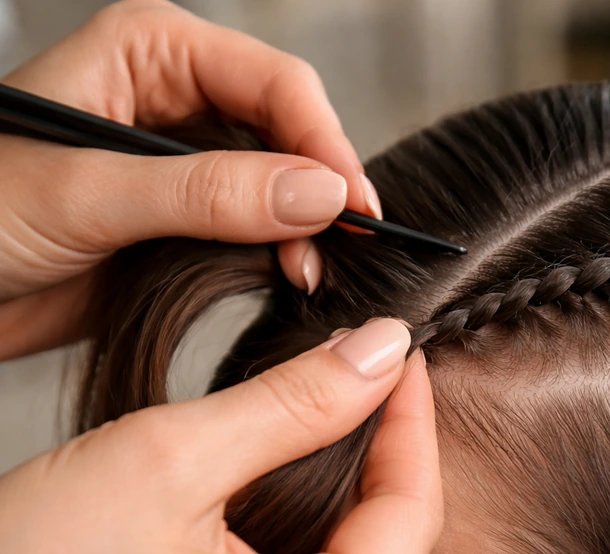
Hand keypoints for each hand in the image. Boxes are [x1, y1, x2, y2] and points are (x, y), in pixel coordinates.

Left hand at [0, 0, 380, 361]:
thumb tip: (318, 192)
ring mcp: (187, 164)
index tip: (353, 205)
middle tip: (341, 245)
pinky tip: (288, 276)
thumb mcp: (88, 193)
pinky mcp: (189, 220)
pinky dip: (282, 254)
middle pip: (289, 130)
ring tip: (308, 270)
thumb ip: (207, 192)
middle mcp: (177, 99)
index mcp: (151, 52)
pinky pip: (258, 228)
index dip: (325, 143)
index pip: (275, 83)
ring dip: (306, 227)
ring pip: (283, 183)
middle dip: (320, 188)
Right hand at [0, 319, 442, 553]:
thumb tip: (381, 352)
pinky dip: (305, 546)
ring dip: (345, 497)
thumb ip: (296, 403)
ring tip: (330, 419)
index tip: (400, 355)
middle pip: (389, 553)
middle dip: (384, 457)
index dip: (412, 421)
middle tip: (369, 378)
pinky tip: (284, 493)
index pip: (412, 515)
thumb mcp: (169, 460)